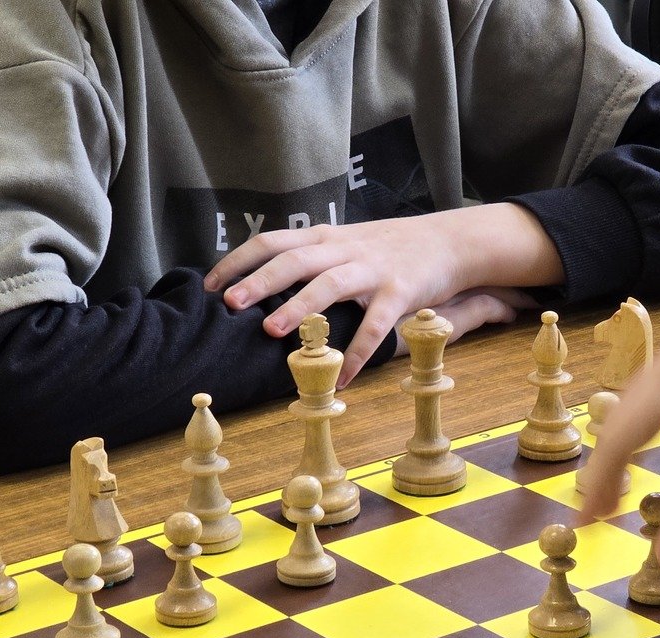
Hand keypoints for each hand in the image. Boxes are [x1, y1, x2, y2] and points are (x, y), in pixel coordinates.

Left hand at [204, 203, 563, 384]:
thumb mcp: (346, 243)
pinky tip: (342, 377)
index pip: (272, 242)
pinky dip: (357, 352)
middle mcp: (344, 249)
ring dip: (299, 308)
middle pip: (292, 259)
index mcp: (325, 238)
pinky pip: (375, 325)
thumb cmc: (392, 248)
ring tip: (273, 332)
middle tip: (229, 304)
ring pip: (328, 284)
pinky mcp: (401, 293)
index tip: (209, 286)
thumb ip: (312, 258)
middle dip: (258, 281)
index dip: (238, 262)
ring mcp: (373, 270)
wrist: (449, 241)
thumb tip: (265, 281)